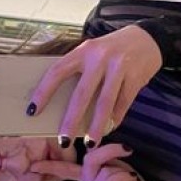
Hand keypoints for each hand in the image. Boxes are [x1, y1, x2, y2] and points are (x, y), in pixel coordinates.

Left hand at [30, 24, 161, 143]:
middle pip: (82, 94)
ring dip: (96, 126)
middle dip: (71, 120)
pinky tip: (109, 128)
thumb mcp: (93, 52)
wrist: (147, 38)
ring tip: (90, 143)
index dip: (44, 92)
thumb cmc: (112, 49)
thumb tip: (63, 105)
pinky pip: (123, 103)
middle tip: (63, 141)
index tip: (33, 111)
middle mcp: (100, 58)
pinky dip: (116, 118)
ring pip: (105, 102)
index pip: (58, 71)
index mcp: (84, 50)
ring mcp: (119, 67)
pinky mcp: (136, 77)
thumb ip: (80, 71)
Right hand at [32, 143, 156, 180]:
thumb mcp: (120, 168)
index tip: (33, 164)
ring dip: (121, 170)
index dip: (51, 166)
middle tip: (126, 150)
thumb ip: (105, 160)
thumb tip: (96, 149)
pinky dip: (123, 177)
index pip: (66, 171)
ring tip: (130, 178)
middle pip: (88, 161)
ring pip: (101, 171)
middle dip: (108, 150)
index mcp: (88, 180)